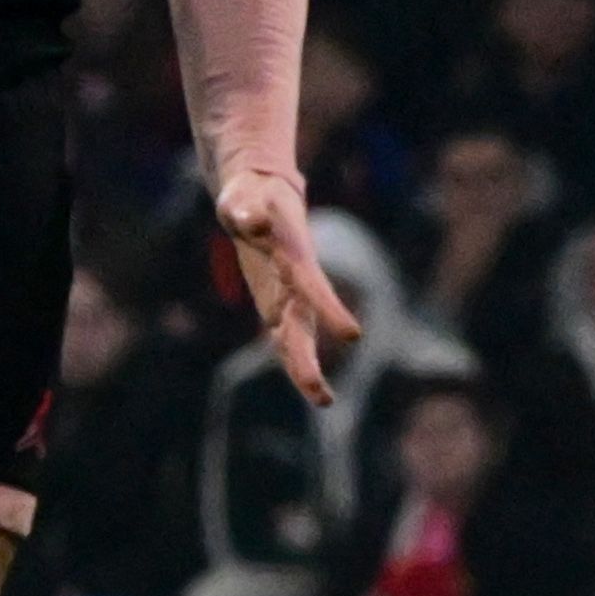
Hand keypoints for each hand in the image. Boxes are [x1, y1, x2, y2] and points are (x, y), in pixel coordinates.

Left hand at [212, 168, 362, 403]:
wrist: (259, 195)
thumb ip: (248, 213)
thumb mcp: (242, 198)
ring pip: (296, 335)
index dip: (330, 310)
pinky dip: (290, 355)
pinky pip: (281, 333)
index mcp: (291, 256)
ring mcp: (285, 292)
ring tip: (324, 400)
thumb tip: (258, 224)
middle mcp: (293, 281)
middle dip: (307, 360)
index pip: (312, 287)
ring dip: (303, 366)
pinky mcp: (273, 300)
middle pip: (302, 326)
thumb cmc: (248, 195)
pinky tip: (303, 382)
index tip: (353, 335)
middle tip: (323, 398)